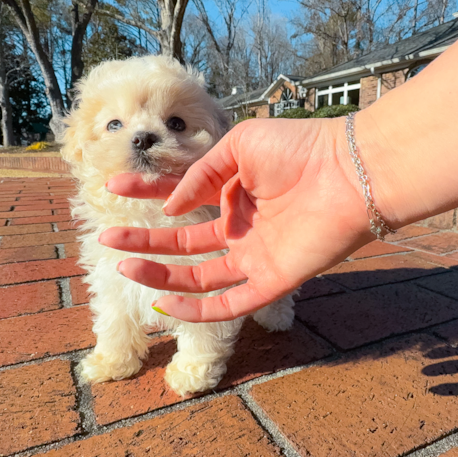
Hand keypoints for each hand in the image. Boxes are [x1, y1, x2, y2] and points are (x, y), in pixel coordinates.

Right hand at [100, 117, 374, 321]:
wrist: (350, 170)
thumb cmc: (300, 149)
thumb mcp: (240, 146)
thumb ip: (201, 175)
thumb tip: (169, 207)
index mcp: (235, 194)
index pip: (181, 199)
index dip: (147, 194)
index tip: (114, 187)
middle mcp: (242, 229)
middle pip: (183, 243)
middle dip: (144, 240)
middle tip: (107, 236)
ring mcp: (256, 257)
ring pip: (198, 276)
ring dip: (160, 273)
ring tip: (124, 263)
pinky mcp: (272, 280)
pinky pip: (230, 304)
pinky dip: (197, 310)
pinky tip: (164, 302)